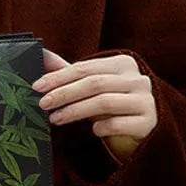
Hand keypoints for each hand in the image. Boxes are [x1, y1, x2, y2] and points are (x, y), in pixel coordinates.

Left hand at [31, 49, 157, 158]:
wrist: (141, 131)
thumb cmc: (111, 106)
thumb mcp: (92, 86)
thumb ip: (69, 71)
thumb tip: (41, 53)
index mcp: (123, 64)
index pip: (85, 67)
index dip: (58, 77)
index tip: (36, 86)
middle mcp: (138, 79)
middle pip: (93, 83)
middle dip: (64, 94)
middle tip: (42, 104)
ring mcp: (146, 100)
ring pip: (104, 102)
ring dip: (75, 111)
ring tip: (55, 119)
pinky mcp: (149, 122)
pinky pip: (119, 124)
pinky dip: (101, 127)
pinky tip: (92, 131)